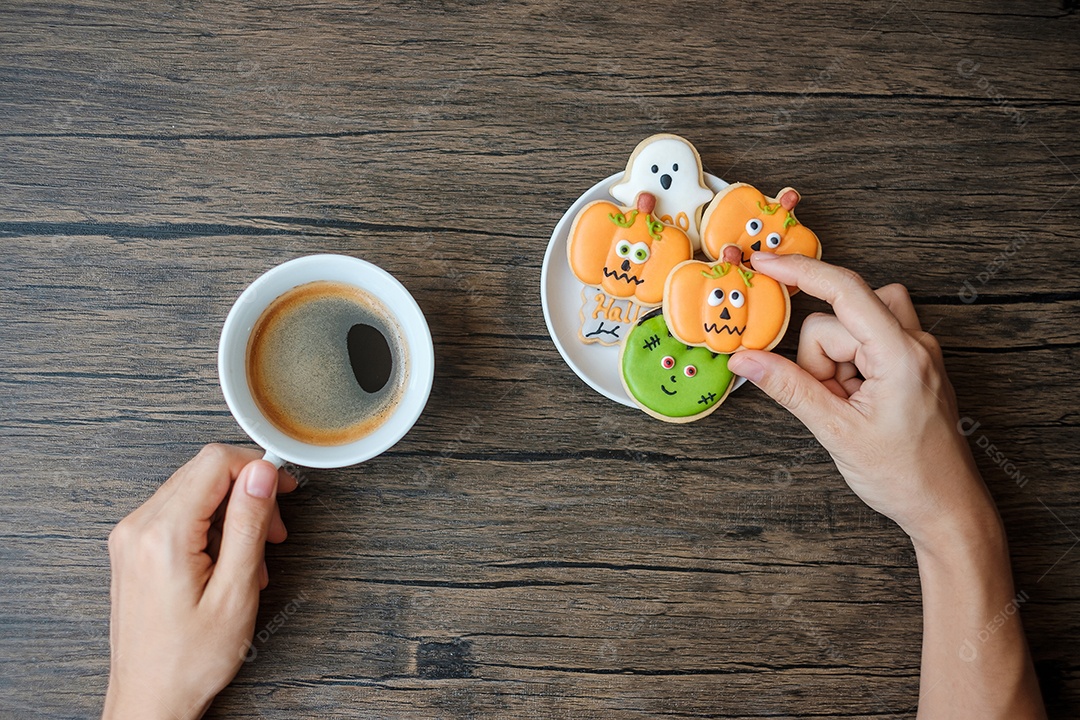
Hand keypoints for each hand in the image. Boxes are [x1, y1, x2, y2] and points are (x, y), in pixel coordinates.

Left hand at [102, 444, 296, 719]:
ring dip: (232, 513)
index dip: (257, 467)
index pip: (215, 462)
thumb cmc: (190, 660)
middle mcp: (138, 527)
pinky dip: (211, 527)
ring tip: (251, 558)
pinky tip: (227, 561)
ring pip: (194, 490)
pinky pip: (179, 513)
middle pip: (204, 472)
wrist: (150, 699)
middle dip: (248, 493)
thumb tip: (261, 473)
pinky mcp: (134, 548)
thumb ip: (248, 524)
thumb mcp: (235, 592)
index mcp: (163, 534)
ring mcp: (131, 537)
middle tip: (273, 531)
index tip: (282, 488)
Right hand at [726, 252, 997, 547]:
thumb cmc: (905, 476)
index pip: (844, 291)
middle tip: (830, 400)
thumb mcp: (836, 432)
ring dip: (834, 361)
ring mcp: (916, 351)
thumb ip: (788, 388)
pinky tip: (856, 402)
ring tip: (847, 405)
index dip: (800, 272)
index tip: (764, 263)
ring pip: (850, 328)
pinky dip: (847, 368)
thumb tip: (746, 359)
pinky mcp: (911, 362)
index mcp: (901, 355)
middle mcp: (915, 343)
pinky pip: (865, 343)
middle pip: (839, 318)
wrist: (946, 507)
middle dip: (819, 357)